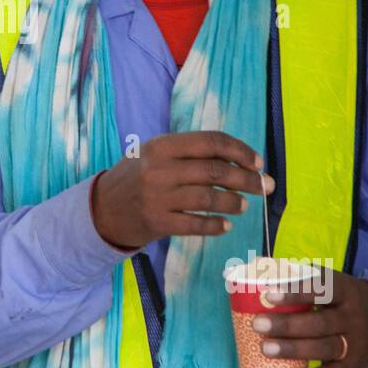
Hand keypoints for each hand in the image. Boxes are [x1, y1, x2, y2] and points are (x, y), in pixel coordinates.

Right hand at [90, 131, 273, 251]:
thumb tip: (238, 160)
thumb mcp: (156, 155)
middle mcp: (159, 168)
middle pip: (215, 171)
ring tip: (244, 206)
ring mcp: (157, 196)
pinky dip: (215, 225)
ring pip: (208, 198)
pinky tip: (225, 225)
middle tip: (265, 187)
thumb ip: (190, 154)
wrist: (102, 208)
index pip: (210, 141)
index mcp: (162, 145)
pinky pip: (195, 224)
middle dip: (247, 179)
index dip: (240, 151)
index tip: (258, 162)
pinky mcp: (156, 222)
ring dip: (233, 202)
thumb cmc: (137, 177)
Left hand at [250, 271, 367, 367]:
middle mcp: (352, 317)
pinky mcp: (352, 365)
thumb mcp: (334, 282)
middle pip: (319, 323)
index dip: (295, 292)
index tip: (268, 295)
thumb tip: (263, 271)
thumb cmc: (344, 298)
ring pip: (323, 348)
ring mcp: (354, 343)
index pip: (321, 290)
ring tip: (265, 348)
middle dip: (287, 325)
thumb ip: (305, 277)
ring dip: (293, 349)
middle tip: (257, 324)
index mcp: (345, 291)